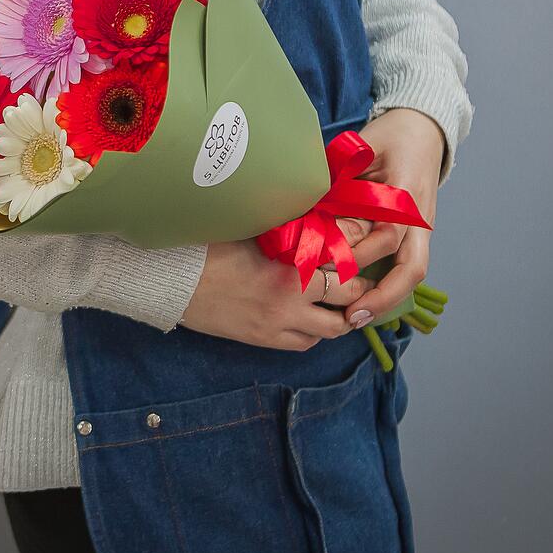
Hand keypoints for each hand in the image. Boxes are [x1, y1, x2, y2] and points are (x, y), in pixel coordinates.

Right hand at [181, 238, 372, 350]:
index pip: (347, 262)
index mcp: (290, 267)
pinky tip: (312, 317)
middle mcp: (291, 299)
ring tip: (344, 302)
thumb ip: (285, 224)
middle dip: (362, 288)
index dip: (368, 251)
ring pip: (332, 329)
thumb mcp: (249, 227)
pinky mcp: (263, 339)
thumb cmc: (206, 247)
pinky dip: (315, 332)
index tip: (379, 240)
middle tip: (366, 275)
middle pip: (349, 299)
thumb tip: (312, 209)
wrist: (172, 281)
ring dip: (342, 315)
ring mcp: (278, 324)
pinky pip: (304, 344)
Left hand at [338, 108, 445, 328]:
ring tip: (356, 318)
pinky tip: (365, 301)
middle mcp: (418, 217)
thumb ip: (338, 177)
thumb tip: (304, 205)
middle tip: (350, 315)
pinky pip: (407, 264)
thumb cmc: (387, 137)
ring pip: (412, 272)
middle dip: (381, 295)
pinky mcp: (417, 233)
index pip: (386, 235)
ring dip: (387, 298)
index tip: (329, 268)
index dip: (358, 254)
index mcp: (405, 194)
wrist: (421, 129)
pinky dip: (389, 286)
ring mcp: (421, 227)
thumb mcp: (361, 150)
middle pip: (410, 267)